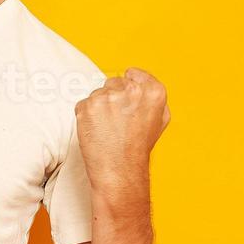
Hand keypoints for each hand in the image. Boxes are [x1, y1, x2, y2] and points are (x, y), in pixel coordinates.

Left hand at [75, 67, 169, 193]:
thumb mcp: (160, 119)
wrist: (120, 169)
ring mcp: (107, 97)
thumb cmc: (139, 147)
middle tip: (117, 120)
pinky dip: (86, 115)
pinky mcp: (87, 105)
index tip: (126, 99)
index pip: (133, 74)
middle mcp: (131, 90)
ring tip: (108, 128)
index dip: (128, 86)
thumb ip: (152, 96)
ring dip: (99, 107)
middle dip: (113, 97)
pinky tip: (97, 130)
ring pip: (97, 93)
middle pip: (113, 82)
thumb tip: (139, 80)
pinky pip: (83, 104)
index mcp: (153, 91)